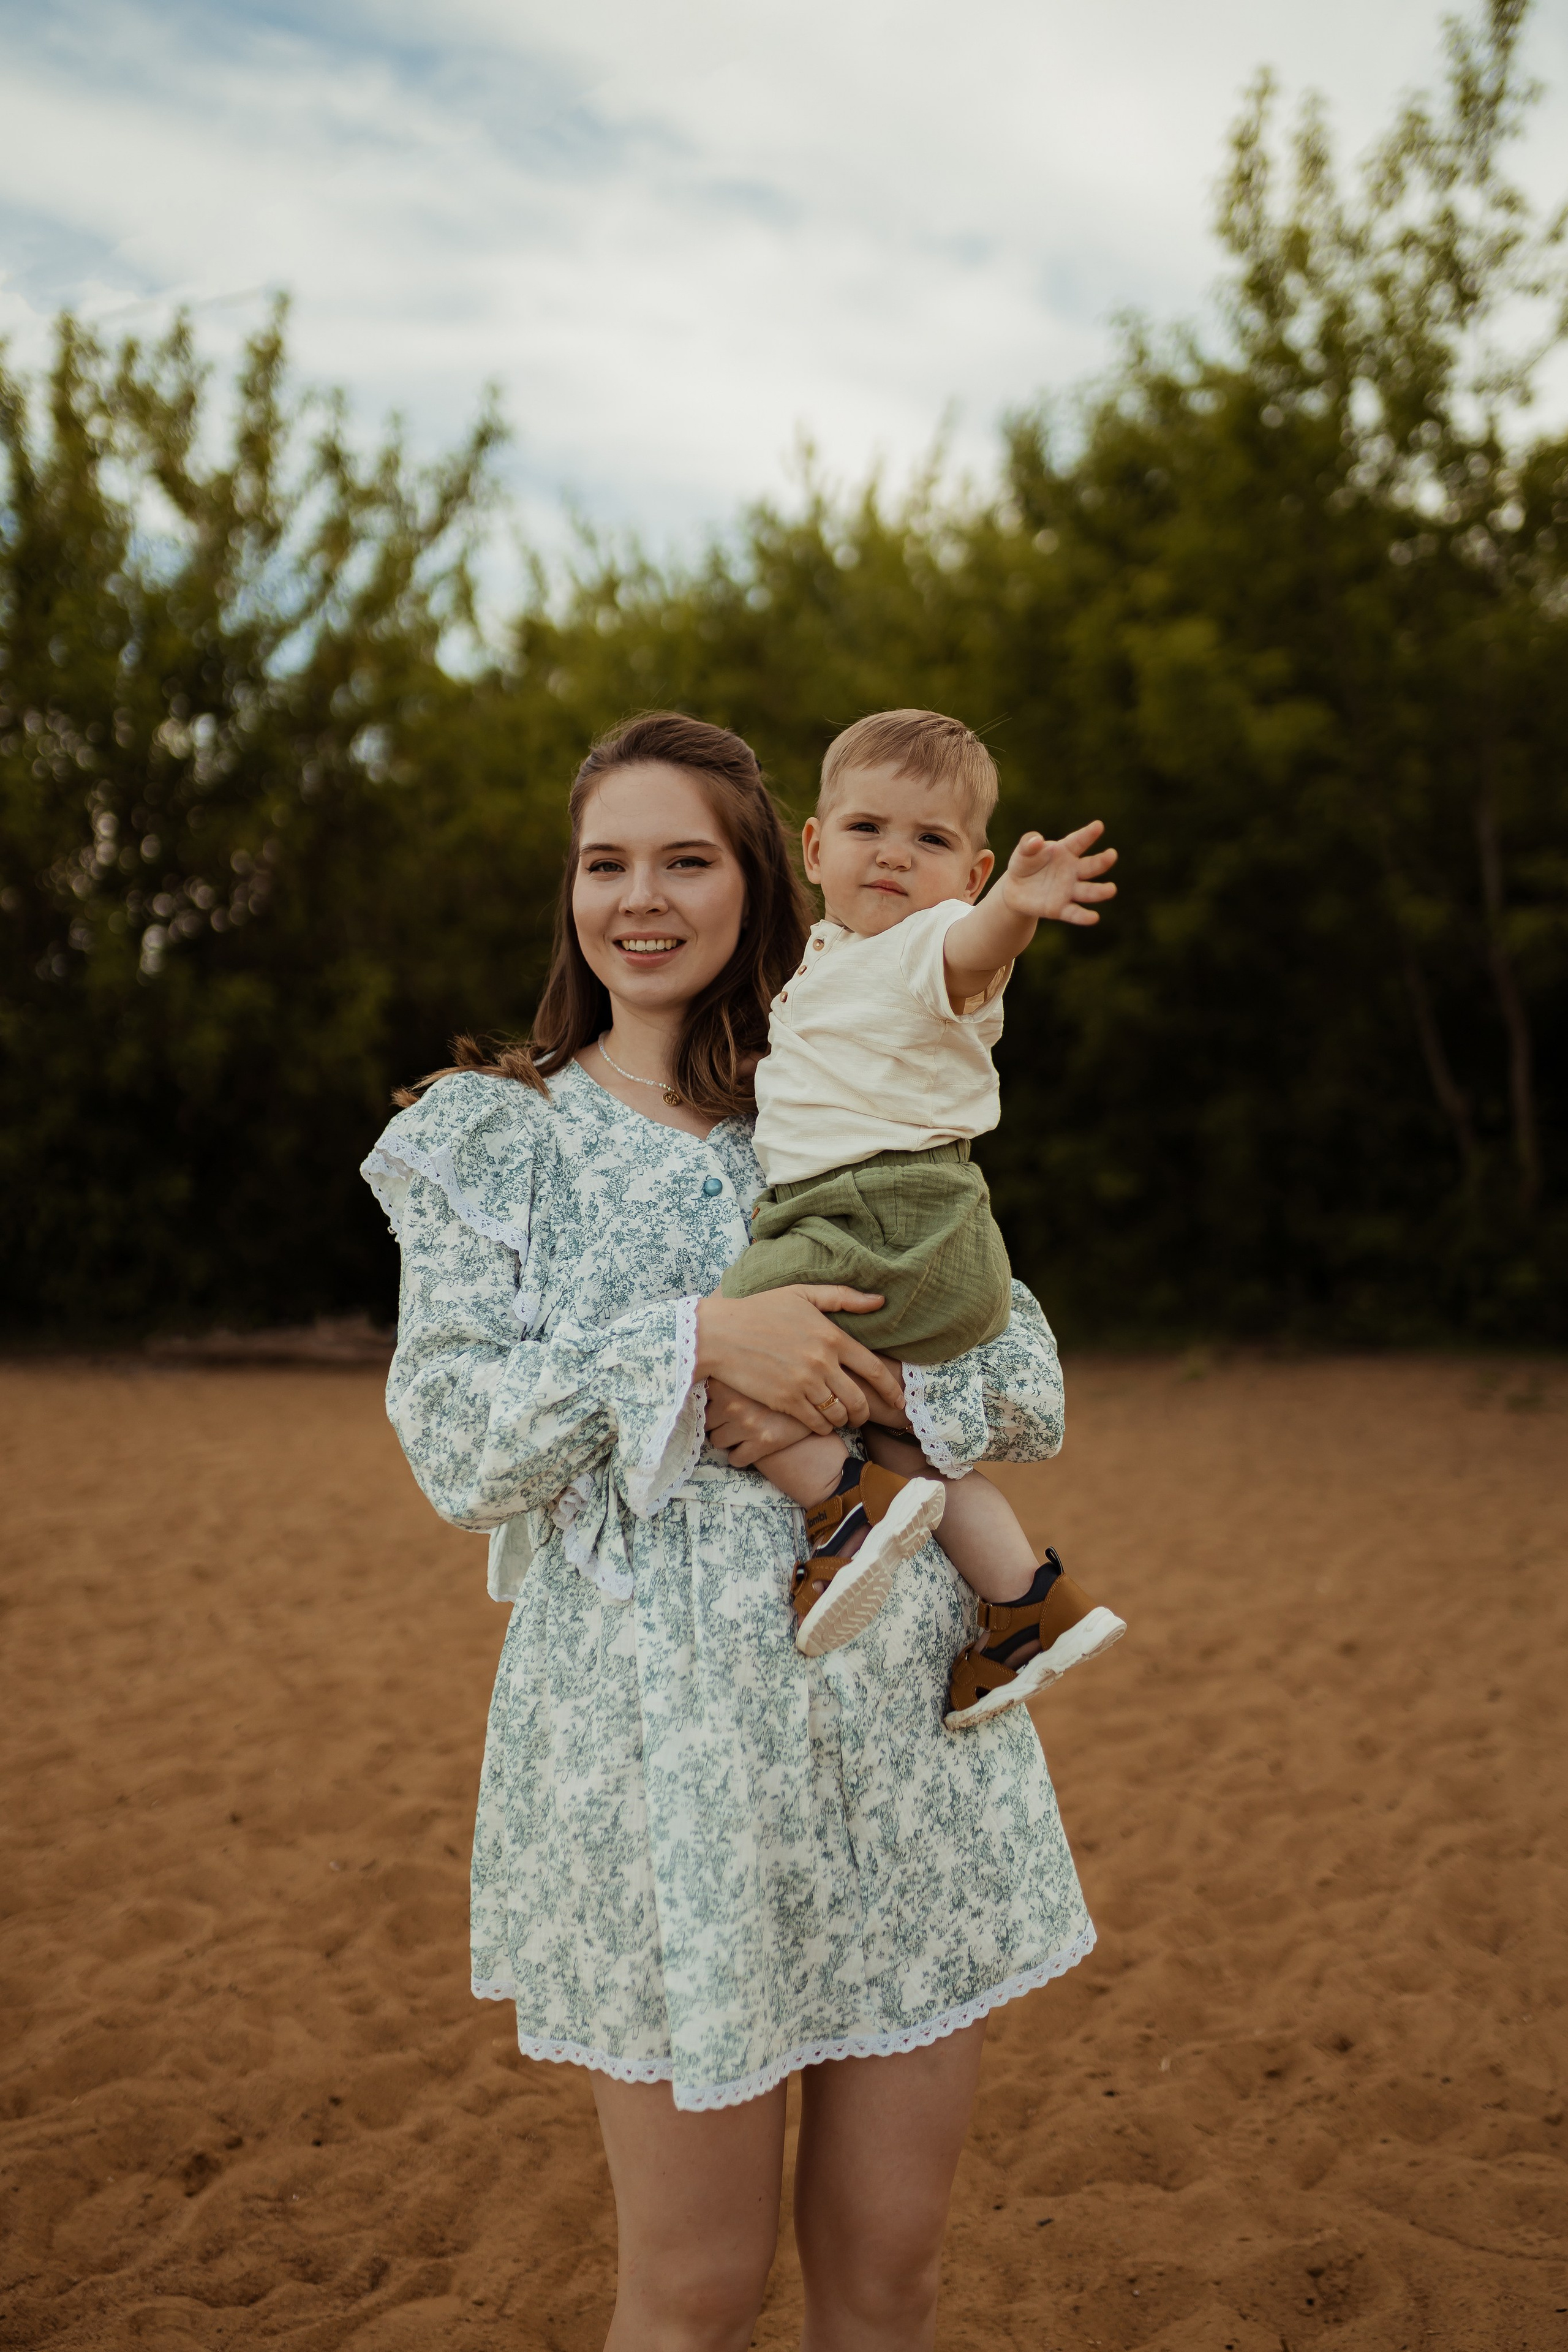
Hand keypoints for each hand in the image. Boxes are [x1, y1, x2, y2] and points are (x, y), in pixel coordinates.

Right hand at [694, 1285, 906, 1434]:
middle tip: (864, 1416)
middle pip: (860, 1399)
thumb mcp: (802, 1294)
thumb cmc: (760, 1310)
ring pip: (839, 1414)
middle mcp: (823, 1362)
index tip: (899, 1401)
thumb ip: (843, 1297)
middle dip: (867, 1412)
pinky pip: (816, 1423)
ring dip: (844, 1420)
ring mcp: (804, 1384)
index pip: (874, 1369)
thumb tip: (880, 1301)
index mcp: (832, 1336)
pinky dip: (823, 1427)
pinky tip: (820, 1423)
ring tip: (841, 1419)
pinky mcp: (786, 1401)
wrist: (720, 1334)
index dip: (891, 1389)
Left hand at [705, 1379, 811, 1466]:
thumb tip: (707, 1371)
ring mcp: (746, 1425)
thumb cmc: (789, 1384)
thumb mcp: (761, 1371)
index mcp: (733, 1380)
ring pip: (717, 1440)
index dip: (709, 1396)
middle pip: (706, 1418)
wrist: (825, 1406)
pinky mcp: (760, 1445)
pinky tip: (752, 1446)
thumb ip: (734, 1370)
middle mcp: (735, 1402)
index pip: (701, 1391)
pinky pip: (735, 1459)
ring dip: (727, 1439)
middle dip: (716, 1420)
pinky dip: (740, 1456)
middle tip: (732, 1416)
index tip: (716, 1396)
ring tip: (743, 1431)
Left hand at [999, 820, 1117, 926]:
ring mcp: (1069, 890)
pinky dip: (1083, 916)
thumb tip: (1036, 841)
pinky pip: (1074, 912)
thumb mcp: (1023, 851)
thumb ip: (1028, 843)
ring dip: (1100, 891)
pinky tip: (1093, 918)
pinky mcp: (1061, 909)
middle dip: (1102, 861)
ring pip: (1088, 891)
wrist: (1015, 890)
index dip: (1088, 834)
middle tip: (1112, 855)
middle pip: (1090, 866)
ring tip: (1111, 889)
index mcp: (1065, 852)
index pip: (1078, 842)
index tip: (1099, 825)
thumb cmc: (1025, 864)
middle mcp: (1072, 871)